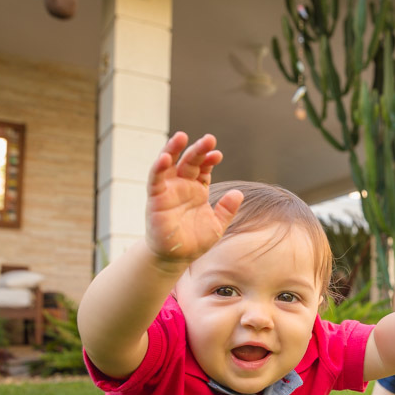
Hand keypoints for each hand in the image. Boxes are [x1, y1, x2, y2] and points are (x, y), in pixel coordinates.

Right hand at [145, 132, 244, 262]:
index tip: (217, 154)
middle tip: (209, 139)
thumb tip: (239, 194)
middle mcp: (182, 186)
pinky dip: (159, 168)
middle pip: (189, 161)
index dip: (209, 159)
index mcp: (197, 190)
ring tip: (182, 136)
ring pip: (169, 164)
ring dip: (174, 149)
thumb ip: (226, 210)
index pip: (203, 168)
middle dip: (198, 150)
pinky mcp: (155, 199)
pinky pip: (155, 180)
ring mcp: (168, 191)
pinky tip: (165, 158)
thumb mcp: (217, 226)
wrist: (176, 258)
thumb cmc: (194, 241)